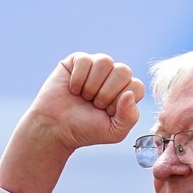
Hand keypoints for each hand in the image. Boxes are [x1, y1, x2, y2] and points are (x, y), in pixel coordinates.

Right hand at [0, 52, 144, 192]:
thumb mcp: (114, 131)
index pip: (136, 86)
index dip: (121, 102)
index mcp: (127, 92)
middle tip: (95, 104)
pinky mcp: (78, 61)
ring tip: (85, 97)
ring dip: (93, 84)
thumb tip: (129, 94)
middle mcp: (114, 77)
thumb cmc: (86, 130)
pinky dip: (78, 78)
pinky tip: (73, 89)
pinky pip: (85, 60)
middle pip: (123, 70)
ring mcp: (97, 67)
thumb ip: (129, 117)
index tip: (107, 113)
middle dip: (107, 92)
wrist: (56, 127)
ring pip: (105, 61)